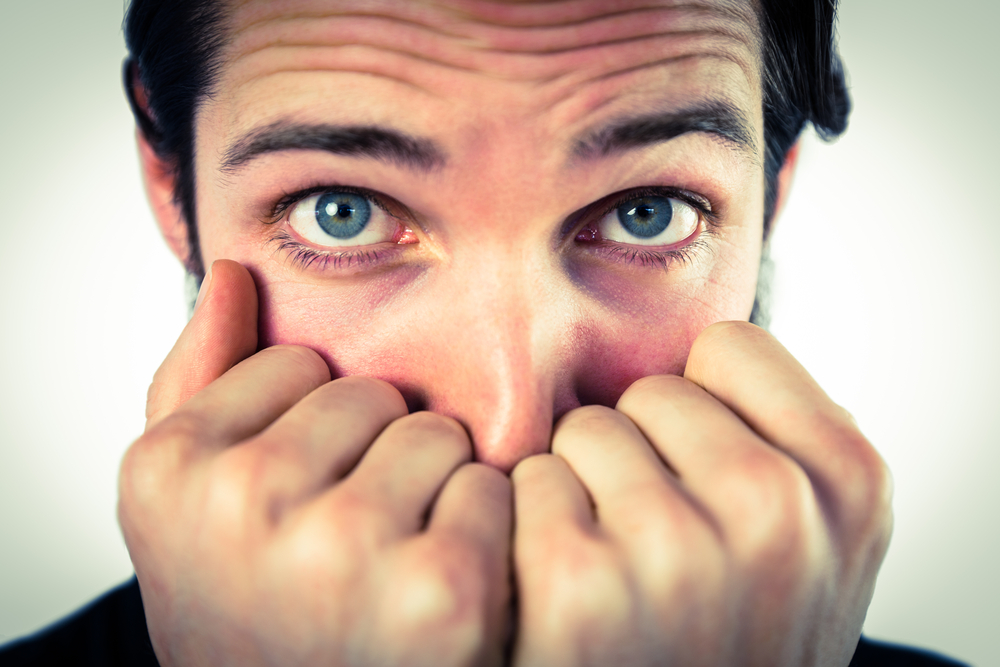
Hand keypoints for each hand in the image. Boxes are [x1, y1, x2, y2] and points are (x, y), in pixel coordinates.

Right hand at [119, 260, 511, 666]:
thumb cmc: (245, 605)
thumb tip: (238, 274)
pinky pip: (491, 489)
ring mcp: (343, 548)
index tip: (293, 498)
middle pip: (370, 393)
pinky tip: (435, 591)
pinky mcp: (440, 589)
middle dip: (371, 455)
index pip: (292, 363)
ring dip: (426, 489)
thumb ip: (195, 381)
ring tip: (387, 561)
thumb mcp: (183, 503)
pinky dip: (477, 530)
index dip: (306, 430)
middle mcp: (244, 504)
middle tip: (346, 540)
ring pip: (436, 432)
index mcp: (169, 468)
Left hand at [510, 321, 891, 665]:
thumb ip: (779, 438)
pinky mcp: (580, 586)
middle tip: (657, 540)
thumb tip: (694, 350)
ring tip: (618, 569)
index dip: (700, 409)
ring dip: (584, 490)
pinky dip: (532, 530)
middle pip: (647, 391)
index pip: (727, 349)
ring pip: (581, 432)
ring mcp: (676, 549)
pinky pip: (527, 486)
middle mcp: (773, 509)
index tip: (701, 471)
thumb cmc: (741, 637)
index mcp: (847, 481)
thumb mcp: (812, 540)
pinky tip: (563, 594)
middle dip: (640, 452)